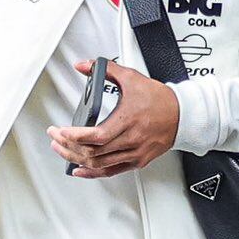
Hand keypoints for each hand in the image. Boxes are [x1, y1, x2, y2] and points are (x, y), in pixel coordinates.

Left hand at [49, 60, 178, 178]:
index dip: (75, 136)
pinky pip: (111, 171)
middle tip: (55, 138)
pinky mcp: (137, 161)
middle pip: (93, 151)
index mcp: (128, 120)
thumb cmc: (160, 99)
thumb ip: (106, 69)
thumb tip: (84, 65)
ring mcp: (134, 153)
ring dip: (76, 158)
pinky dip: (92, 172)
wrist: (183, 115)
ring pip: (99, 163)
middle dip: (68, 146)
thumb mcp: (132, 78)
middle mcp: (131, 140)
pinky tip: (79, 169)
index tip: (60, 132)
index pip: (97, 136)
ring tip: (62, 150)